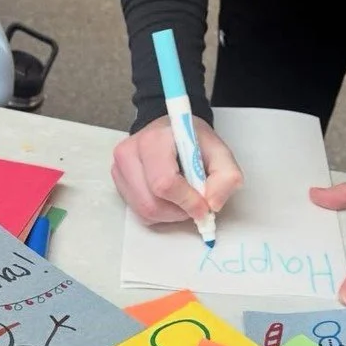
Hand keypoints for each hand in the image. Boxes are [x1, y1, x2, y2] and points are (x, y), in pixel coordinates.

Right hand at [112, 114, 242, 223]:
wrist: (169, 131)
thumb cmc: (191, 140)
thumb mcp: (220, 151)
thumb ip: (226, 177)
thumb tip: (212, 204)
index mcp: (153, 140)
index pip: (164, 183)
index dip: (187, 201)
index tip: (204, 205)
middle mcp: (129, 154)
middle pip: (152, 203)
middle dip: (179, 211)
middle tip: (195, 202)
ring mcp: (119, 169)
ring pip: (145, 212)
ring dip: (170, 214)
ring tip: (182, 197)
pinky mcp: (118, 183)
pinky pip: (139, 212)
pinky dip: (159, 212)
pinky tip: (168, 197)